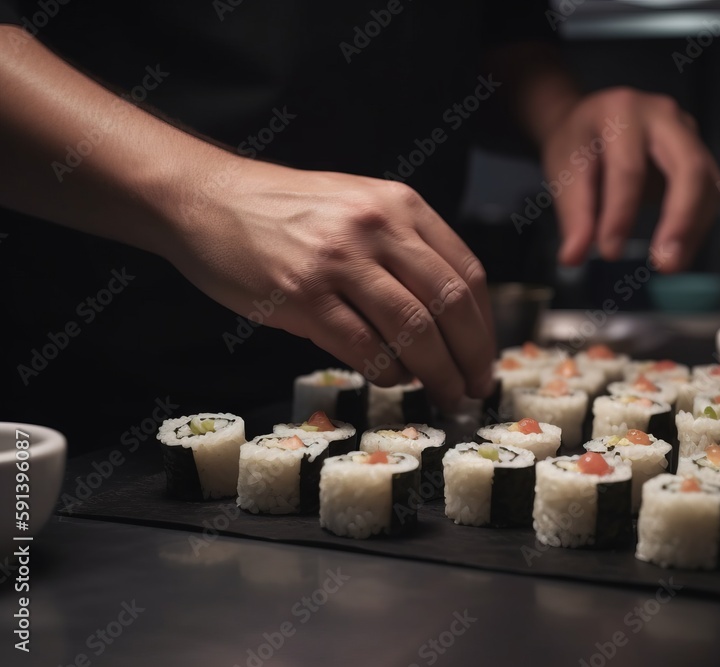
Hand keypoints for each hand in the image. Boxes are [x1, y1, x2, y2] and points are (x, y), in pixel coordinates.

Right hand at [161, 157, 495, 406]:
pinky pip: (363, 347)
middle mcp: (377, 227)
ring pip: (413, 330)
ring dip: (437, 372)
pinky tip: (393, 380)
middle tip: (475, 388)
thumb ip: (402, 248)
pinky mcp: (303, 295)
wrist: (207, 198)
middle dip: (471, 356)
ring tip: (445, 395)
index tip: (485, 357)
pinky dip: (387, 372)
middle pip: (449, 304)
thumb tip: (446, 319)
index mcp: (400, 204)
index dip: (484, 325)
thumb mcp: (357, 206)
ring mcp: (339, 260)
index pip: (465, 273)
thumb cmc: (285, 211)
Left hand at [541, 87, 719, 271]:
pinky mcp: (700, 153)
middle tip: (666, 264)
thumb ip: (573, 214)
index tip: (609, 253)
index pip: (628, 167)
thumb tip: (573, 258)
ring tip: (671, 265)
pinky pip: (710, 192)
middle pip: (689, 166)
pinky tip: (678, 251)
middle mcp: (664, 115)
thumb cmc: (578, 143)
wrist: (592, 120)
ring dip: (693, 230)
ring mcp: (688, 131)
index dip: (620, 213)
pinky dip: (696, 227)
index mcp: (622, 111)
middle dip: (681, 219)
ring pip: (708, 182)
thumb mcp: (563, 171)